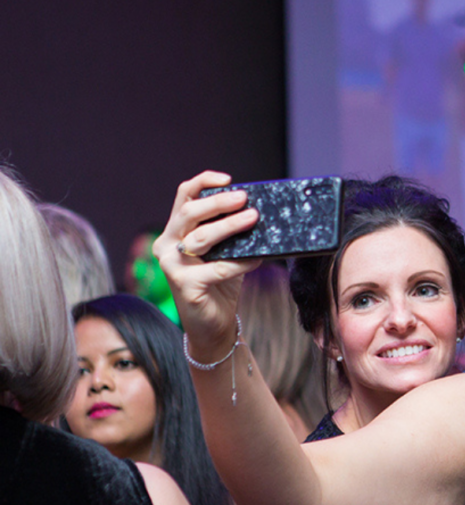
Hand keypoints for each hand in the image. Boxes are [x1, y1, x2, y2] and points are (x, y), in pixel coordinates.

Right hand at [153, 171, 260, 353]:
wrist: (213, 324)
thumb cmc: (220, 283)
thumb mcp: (225, 250)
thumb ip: (230, 231)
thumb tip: (255, 209)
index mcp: (176, 231)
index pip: (185, 196)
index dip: (204, 182)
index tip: (229, 180)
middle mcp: (167, 244)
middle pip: (190, 213)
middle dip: (219, 203)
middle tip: (244, 198)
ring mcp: (172, 265)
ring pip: (202, 238)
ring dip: (230, 226)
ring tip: (254, 219)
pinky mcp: (184, 285)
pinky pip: (217, 268)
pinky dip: (241, 263)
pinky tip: (258, 259)